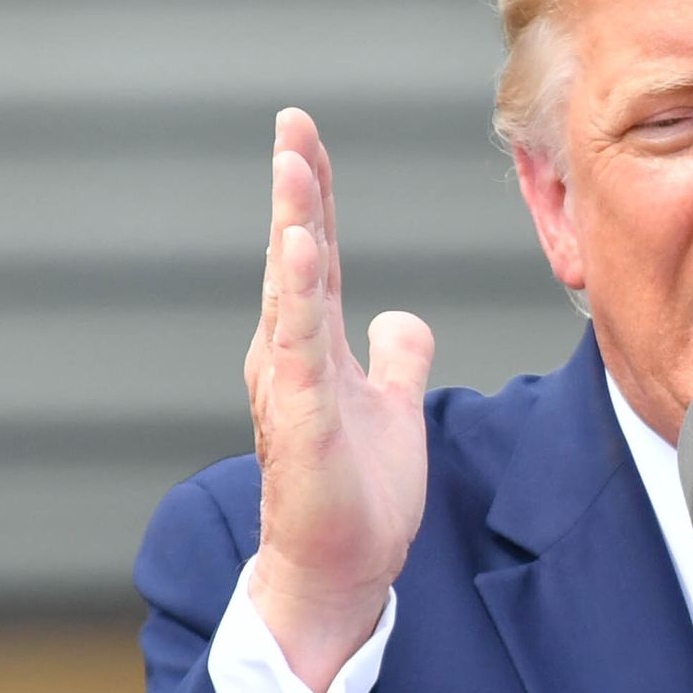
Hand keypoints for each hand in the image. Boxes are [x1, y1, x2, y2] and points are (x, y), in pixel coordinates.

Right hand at [244, 108, 434, 692]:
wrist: (339, 569)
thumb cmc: (355, 495)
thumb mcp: (392, 407)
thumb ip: (396, 358)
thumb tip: (401, 317)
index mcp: (312, 346)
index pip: (314, 255)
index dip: (313, 196)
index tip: (306, 138)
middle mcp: (291, 354)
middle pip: (296, 255)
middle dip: (296, 187)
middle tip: (291, 123)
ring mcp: (293, 383)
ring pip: (291, 287)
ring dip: (292, 222)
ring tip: (291, 162)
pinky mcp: (303, 416)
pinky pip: (299, 344)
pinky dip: (296, 294)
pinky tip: (296, 247)